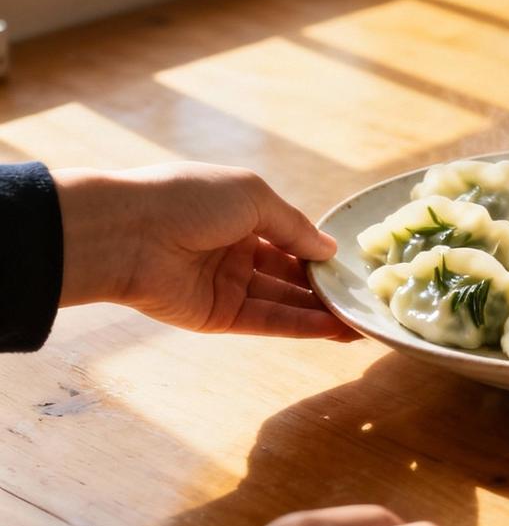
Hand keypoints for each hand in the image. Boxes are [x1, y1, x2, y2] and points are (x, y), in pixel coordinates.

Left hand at [54, 162, 354, 338]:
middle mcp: (235, 251)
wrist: (127, 233)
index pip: (290, 237)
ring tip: (361, 320)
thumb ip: (294, 227)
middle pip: (290, 273)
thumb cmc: (188, 199)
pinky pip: (267, 322)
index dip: (320, 251)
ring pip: (284, 301)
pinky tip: (334, 328)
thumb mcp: (253, 197)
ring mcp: (227, 286)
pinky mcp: (218, 317)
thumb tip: (329, 250)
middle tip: (365, 299)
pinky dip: (301, 326)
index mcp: (240, 215)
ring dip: (321, 311)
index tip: (354, 266)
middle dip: (325, 286)